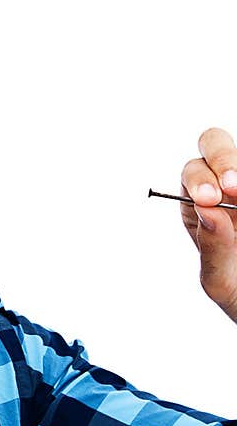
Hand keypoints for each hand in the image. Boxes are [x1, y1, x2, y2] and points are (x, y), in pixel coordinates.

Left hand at [180, 128, 236, 320]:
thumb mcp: (219, 280)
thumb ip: (212, 249)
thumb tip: (208, 212)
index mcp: (199, 204)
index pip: (193, 173)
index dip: (199, 179)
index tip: (211, 198)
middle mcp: (225, 186)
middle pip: (213, 144)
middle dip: (221, 158)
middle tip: (233, 187)